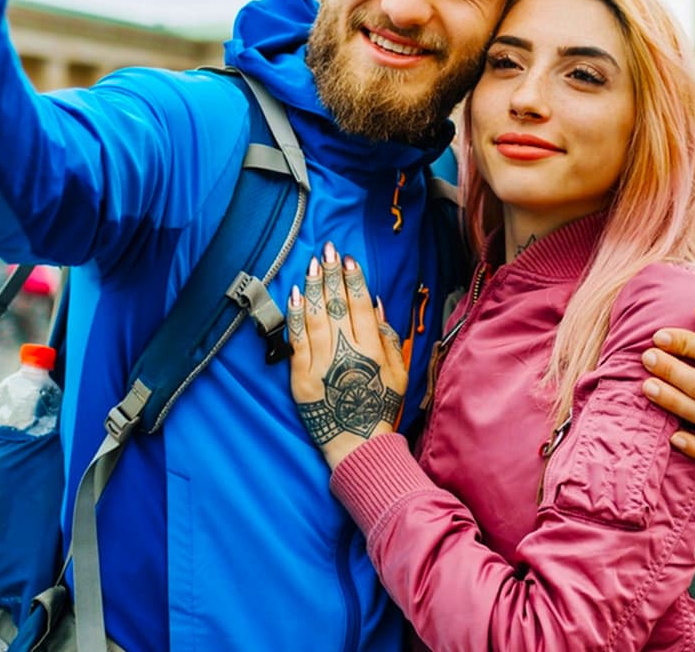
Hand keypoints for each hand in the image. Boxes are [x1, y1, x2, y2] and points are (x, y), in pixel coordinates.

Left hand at [287, 244, 408, 469]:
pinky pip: (296, 340)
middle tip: (327, 249)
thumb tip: (375, 304)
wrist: (358, 446)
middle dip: (332, 274)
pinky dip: (295, 315)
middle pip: (336, 304)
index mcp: (372, 350)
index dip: (353, 279)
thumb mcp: (399, 373)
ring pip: (315, 316)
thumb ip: (388, 338)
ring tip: (312, 264)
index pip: (360, 305)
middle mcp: (346, 353)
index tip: (348, 260)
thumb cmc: (381, 408)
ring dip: (314, 287)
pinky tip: (296, 295)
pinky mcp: (301, 377)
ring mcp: (321, 364)